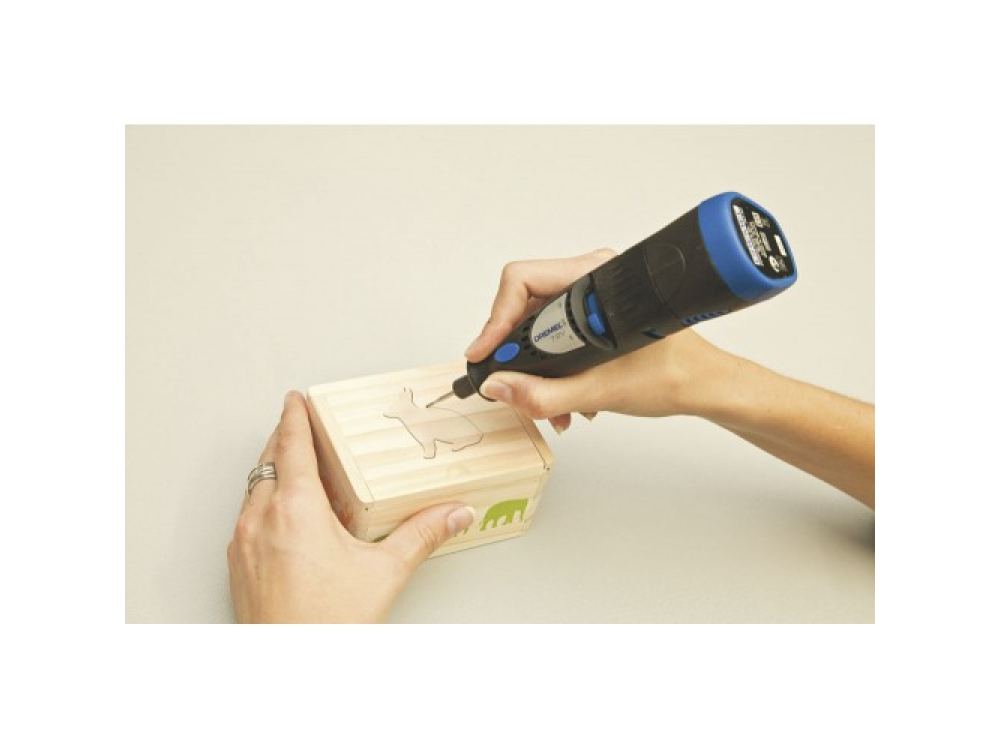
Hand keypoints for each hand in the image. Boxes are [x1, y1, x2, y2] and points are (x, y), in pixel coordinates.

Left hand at [227, 391, 474, 622]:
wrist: (292, 669)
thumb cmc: (327, 626)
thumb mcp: (384, 573)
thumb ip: (421, 535)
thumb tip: (452, 514)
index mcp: (295, 509)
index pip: (291, 444)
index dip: (294, 416)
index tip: (297, 399)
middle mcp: (261, 519)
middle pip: (267, 461)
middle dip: (284, 440)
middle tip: (302, 429)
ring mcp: (244, 543)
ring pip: (255, 490)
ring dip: (275, 473)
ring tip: (302, 476)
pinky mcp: (238, 566)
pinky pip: (248, 518)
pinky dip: (266, 504)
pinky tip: (290, 522)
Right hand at [464, 250, 724, 429]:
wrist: (704, 385)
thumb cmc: (673, 374)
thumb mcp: (601, 391)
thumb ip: (544, 394)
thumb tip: (499, 386)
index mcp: (596, 277)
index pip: (522, 281)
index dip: (495, 319)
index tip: (485, 354)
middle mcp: (591, 278)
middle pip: (523, 305)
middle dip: (517, 353)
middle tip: (515, 387)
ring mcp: (591, 296)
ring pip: (536, 324)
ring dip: (536, 369)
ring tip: (554, 405)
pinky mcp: (593, 315)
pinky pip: (553, 334)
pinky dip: (552, 369)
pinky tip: (567, 397)